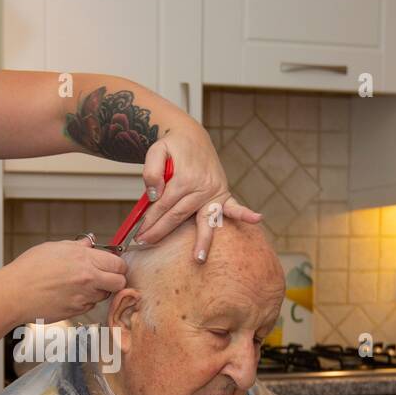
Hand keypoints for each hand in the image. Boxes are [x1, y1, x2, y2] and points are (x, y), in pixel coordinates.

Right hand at [7, 237, 125, 322]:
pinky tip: (68, 295)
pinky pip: (89, 306)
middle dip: (115, 280)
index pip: (118, 264)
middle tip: (104, 278)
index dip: (117, 265)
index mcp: (84, 259)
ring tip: (79, 286)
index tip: (111, 265)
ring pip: (105, 296)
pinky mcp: (76, 311)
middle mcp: (88, 278)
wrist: (14, 293)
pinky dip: (84, 301)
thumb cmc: (28, 269)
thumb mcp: (53, 248)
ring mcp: (83, 297)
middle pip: (119, 282)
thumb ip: (77, 246)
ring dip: (98, 291)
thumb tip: (89, 244)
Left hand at [135, 124, 262, 261]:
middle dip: (161, 231)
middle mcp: (202, 186)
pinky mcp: (222, 193)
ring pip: (204, 219)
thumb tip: (154, 195)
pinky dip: (245, 214)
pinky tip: (256, 219)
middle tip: (146, 243)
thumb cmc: (172, 146)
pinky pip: (234, 206)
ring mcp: (215, 191)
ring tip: (199, 258)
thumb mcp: (156, 150)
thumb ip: (151, 171)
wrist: (191, 135)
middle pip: (179, 215)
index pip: (163, 205)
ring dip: (202, 240)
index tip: (139, 234)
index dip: (149, 220)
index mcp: (185, 177)